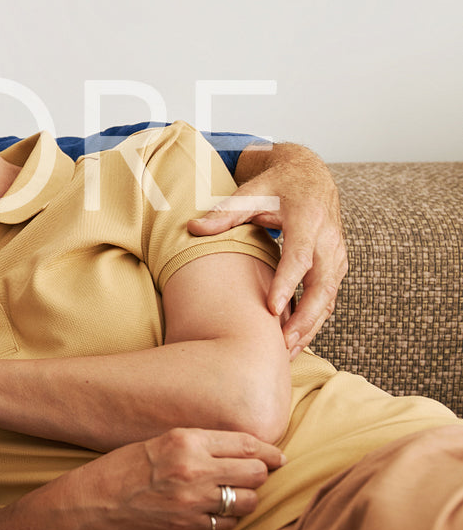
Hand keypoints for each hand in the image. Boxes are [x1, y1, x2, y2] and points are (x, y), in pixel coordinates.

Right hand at [65, 428, 284, 529]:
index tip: (278, 456)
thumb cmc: (125, 466)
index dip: (269, 451)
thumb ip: (201, 443)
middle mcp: (193, 469)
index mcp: (185, 440)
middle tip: (253, 476)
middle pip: (255, 473)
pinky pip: (229, 525)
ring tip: (232, 495)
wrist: (94, 500)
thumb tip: (245, 450)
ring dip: (246, 499)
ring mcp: (192, 501)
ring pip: (248, 501)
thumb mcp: (161, 441)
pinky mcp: (189, 526)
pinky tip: (215, 513)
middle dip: (260, 474)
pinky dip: (228, 520)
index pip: (245, 443)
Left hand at [189, 143, 347, 355]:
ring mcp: (337, 254)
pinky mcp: (337, 266)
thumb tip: (192, 229)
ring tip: (287, 352)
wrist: (311, 176)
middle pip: (323, 285)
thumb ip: (224, 213)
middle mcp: (328, 240)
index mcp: (307, 219)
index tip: (272, 308)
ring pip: (330, 297)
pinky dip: (316, 320)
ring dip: (311, 325)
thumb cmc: (276, 186)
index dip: (287, 283)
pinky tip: (296, 341)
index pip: (300, 256)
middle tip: (281, 343)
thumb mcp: (251, 192)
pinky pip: (330, 297)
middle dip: (305, 317)